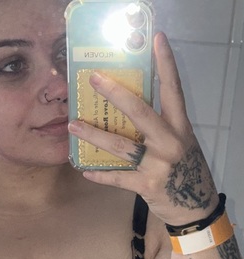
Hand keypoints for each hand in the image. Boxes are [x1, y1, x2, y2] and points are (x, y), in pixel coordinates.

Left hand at [68, 32, 218, 225]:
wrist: (195, 208)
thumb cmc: (184, 171)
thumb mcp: (180, 143)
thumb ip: (160, 129)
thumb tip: (128, 113)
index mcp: (179, 127)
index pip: (173, 89)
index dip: (166, 64)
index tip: (156, 40)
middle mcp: (170, 141)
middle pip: (140, 112)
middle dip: (115, 94)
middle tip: (93, 79)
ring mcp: (158, 163)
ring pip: (121, 145)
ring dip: (93, 135)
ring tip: (72, 126)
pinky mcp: (147, 185)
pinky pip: (117, 177)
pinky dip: (100, 174)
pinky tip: (85, 171)